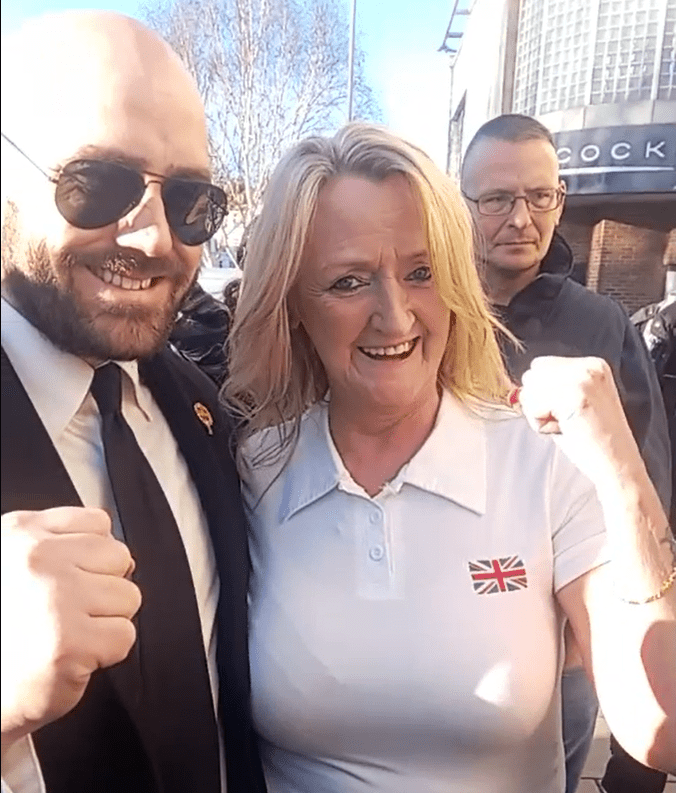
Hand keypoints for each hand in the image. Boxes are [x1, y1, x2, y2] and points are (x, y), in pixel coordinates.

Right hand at [1, 507, 140, 752]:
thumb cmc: (4, 632)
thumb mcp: (16, 564)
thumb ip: (61, 545)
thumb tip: (124, 558)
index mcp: (22, 532)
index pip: (98, 523)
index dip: (94, 557)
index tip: (73, 579)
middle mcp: (38, 559)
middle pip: (119, 558)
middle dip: (104, 589)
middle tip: (68, 613)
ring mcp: (55, 598)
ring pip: (128, 596)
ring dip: (106, 622)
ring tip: (68, 634)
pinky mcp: (70, 643)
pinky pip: (124, 636)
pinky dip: (105, 653)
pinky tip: (72, 657)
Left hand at [517, 356, 641, 484]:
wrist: (618, 465)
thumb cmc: (594, 442)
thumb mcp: (573, 404)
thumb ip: (551, 388)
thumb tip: (519, 389)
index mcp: (592, 365)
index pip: (539, 365)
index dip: (541, 392)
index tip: (564, 411)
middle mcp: (589, 367)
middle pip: (532, 374)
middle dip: (538, 401)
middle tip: (565, 421)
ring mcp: (582, 379)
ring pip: (529, 390)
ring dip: (539, 413)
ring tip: (566, 425)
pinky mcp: (575, 396)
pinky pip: (533, 406)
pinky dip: (540, 424)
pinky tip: (565, 430)